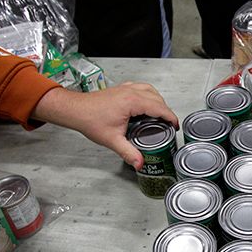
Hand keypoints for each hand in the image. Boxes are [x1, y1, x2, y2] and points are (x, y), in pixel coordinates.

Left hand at [32, 83, 178, 170]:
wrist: (75, 110)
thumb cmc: (90, 120)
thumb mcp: (112, 140)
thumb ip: (128, 152)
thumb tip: (140, 163)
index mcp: (132, 102)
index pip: (160, 108)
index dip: (170, 117)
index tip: (175, 126)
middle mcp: (131, 92)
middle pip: (158, 99)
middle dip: (166, 111)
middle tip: (169, 125)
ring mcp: (126, 88)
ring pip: (151, 90)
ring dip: (158, 101)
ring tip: (160, 115)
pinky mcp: (121, 89)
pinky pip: (141, 88)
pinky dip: (149, 95)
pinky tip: (147, 104)